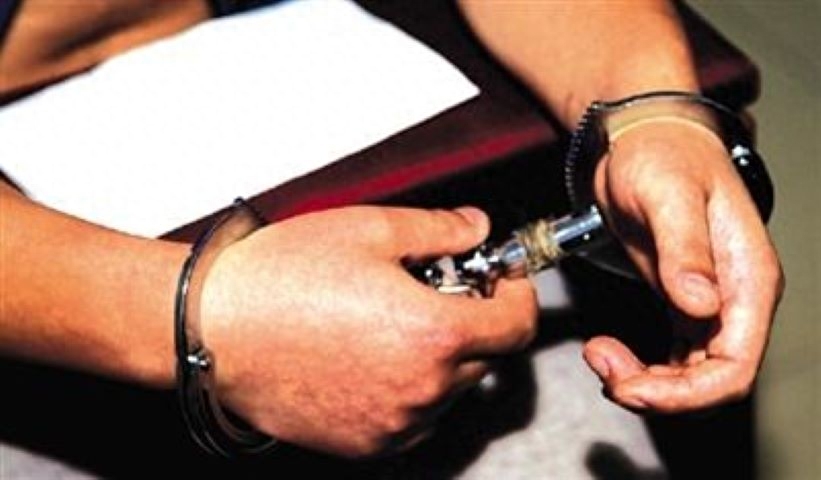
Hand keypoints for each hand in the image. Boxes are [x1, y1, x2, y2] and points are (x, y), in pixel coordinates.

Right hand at [199, 206, 536, 456]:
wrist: (210, 329)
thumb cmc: (280, 278)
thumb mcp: (370, 229)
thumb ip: (440, 230)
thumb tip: (476, 227)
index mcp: (433, 334)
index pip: (517, 324)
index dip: (518, 294)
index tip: (502, 280)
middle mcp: (422, 389)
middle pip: (488, 356)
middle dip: (474, 319)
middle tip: (435, 288)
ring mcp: (394, 423)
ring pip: (451, 388)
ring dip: (441, 354)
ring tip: (390, 320)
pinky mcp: (365, 443)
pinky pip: (415, 415)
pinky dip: (410, 386)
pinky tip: (370, 353)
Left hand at [583, 120, 783, 412]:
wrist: (642, 138)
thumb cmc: (661, 154)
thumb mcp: (669, 194)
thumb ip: (685, 248)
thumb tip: (702, 304)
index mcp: (747, 279)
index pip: (736, 365)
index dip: (688, 393)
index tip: (634, 387)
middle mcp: (735, 298)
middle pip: (713, 380)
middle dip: (660, 392)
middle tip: (606, 373)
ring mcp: (710, 303)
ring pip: (692, 374)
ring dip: (648, 383)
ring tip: (601, 358)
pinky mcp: (682, 300)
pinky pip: (674, 357)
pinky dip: (644, 368)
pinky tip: (612, 355)